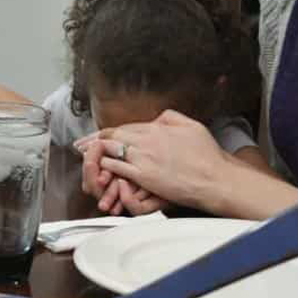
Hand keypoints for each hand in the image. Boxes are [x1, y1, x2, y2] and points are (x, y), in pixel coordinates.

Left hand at [92, 109, 230, 211]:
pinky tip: (99, 168)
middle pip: (114, 135)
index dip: (109, 131)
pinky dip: (105, 166)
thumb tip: (157, 118)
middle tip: (82, 144)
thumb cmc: (207, 156)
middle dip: (95, 140)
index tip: (99, 135)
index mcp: (158, 128)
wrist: (215, 179)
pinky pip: (117, 168)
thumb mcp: (192, 126)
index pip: (126, 126)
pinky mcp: (143, 175)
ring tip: (85, 155)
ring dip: (96, 152)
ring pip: (112, 149)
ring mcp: (144, 158)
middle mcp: (148, 140)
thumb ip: (171, 118)